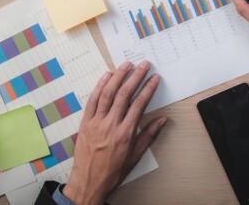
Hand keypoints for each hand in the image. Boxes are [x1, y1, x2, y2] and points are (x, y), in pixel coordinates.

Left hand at [64, 61, 167, 204]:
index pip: (139, 104)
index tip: (155, 78)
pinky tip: (106, 76)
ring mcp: (96, 122)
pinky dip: (99, 86)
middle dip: (136, 77)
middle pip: (124, 94)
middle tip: (144, 65)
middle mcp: (110, 125)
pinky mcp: (85, 122)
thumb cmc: (112, 171)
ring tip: (126, 65)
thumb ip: (149, 135)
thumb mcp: (135, 156)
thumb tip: (163, 120)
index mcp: (125, 133)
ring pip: (108, 93)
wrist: (88, 182)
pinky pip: (92, 100)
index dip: (148, 88)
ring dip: (118, 77)